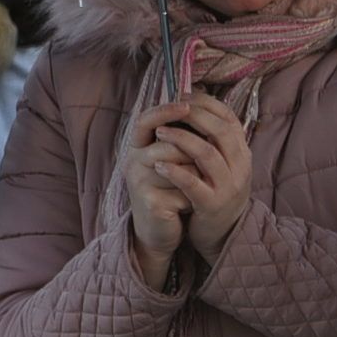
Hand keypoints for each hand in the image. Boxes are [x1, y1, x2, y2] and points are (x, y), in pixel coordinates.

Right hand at [119, 105, 192, 283]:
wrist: (158, 231)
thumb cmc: (170, 192)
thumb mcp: (173, 162)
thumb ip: (181, 140)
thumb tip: (203, 113)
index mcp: (138, 147)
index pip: (145, 120)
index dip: (164, 110)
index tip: (186, 105)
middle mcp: (133, 161)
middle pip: (170, 143)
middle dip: (195, 155)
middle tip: (202, 169)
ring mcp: (139, 182)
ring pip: (180, 167)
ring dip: (197, 177)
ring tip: (196, 187)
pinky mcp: (150, 202)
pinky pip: (183, 190)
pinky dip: (193, 198)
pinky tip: (189, 206)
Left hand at [155, 93, 253, 257]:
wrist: (223, 233)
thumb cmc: (215, 190)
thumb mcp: (221, 163)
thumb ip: (212, 138)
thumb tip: (190, 101)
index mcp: (241, 151)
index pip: (228, 117)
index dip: (205, 103)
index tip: (182, 94)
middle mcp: (240, 166)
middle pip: (219, 130)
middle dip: (192, 115)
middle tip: (169, 109)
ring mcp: (228, 186)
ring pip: (206, 154)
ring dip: (180, 139)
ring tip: (158, 132)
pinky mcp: (212, 205)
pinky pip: (193, 184)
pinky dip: (175, 171)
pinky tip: (158, 165)